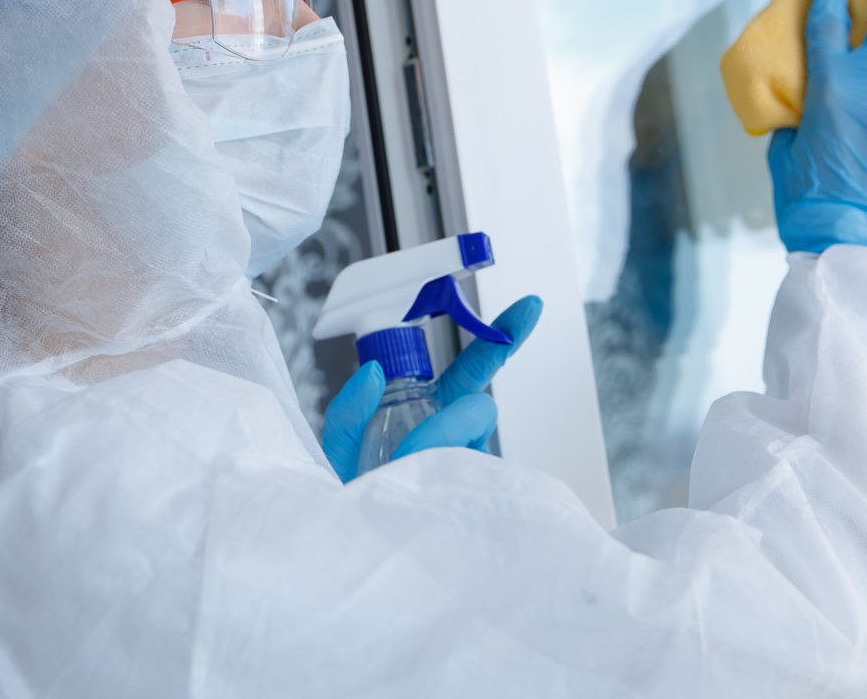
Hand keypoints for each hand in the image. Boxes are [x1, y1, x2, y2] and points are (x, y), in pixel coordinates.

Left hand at [320, 296, 543, 482]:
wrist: (349, 560)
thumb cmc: (348, 503)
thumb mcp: (336, 451)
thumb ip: (349, 410)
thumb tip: (373, 372)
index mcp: (427, 415)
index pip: (466, 371)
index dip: (496, 337)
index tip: (530, 306)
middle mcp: (454, 438)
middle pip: (482, 393)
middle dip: (503, 345)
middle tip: (527, 311)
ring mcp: (468, 467)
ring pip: (475, 422)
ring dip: (442, 429)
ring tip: (408, 454)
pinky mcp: (477, 496)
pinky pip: (473, 469)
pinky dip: (442, 462)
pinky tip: (426, 479)